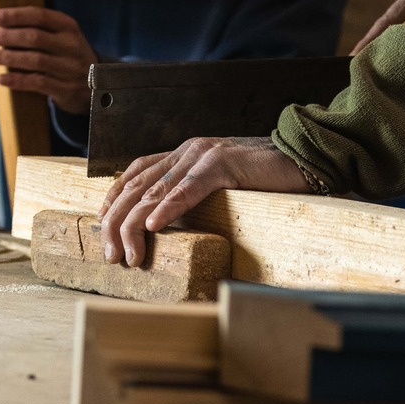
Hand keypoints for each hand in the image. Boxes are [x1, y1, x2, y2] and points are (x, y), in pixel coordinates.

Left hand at [0, 7, 97, 114]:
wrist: (97, 86)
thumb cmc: (66, 56)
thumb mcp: (60, 37)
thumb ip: (34, 28)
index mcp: (69, 27)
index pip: (39, 16)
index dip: (14, 15)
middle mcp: (72, 46)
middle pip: (33, 38)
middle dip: (3, 36)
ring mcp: (71, 69)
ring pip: (33, 60)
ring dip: (5, 57)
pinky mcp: (67, 89)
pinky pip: (38, 83)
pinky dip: (17, 80)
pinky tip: (1, 78)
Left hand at [98, 137, 308, 266]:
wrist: (303, 156)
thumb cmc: (268, 177)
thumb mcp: (224, 183)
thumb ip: (199, 192)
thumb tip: (176, 221)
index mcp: (186, 152)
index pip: (136, 172)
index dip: (113, 196)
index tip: (101, 222)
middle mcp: (188, 150)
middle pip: (137, 185)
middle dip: (116, 221)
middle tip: (109, 253)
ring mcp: (204, 155)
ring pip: (155, 190)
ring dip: (135, 225)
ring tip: (127, 253)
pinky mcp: (223, 164)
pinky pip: (189, 188)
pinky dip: (168, 208)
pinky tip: (154, 226)